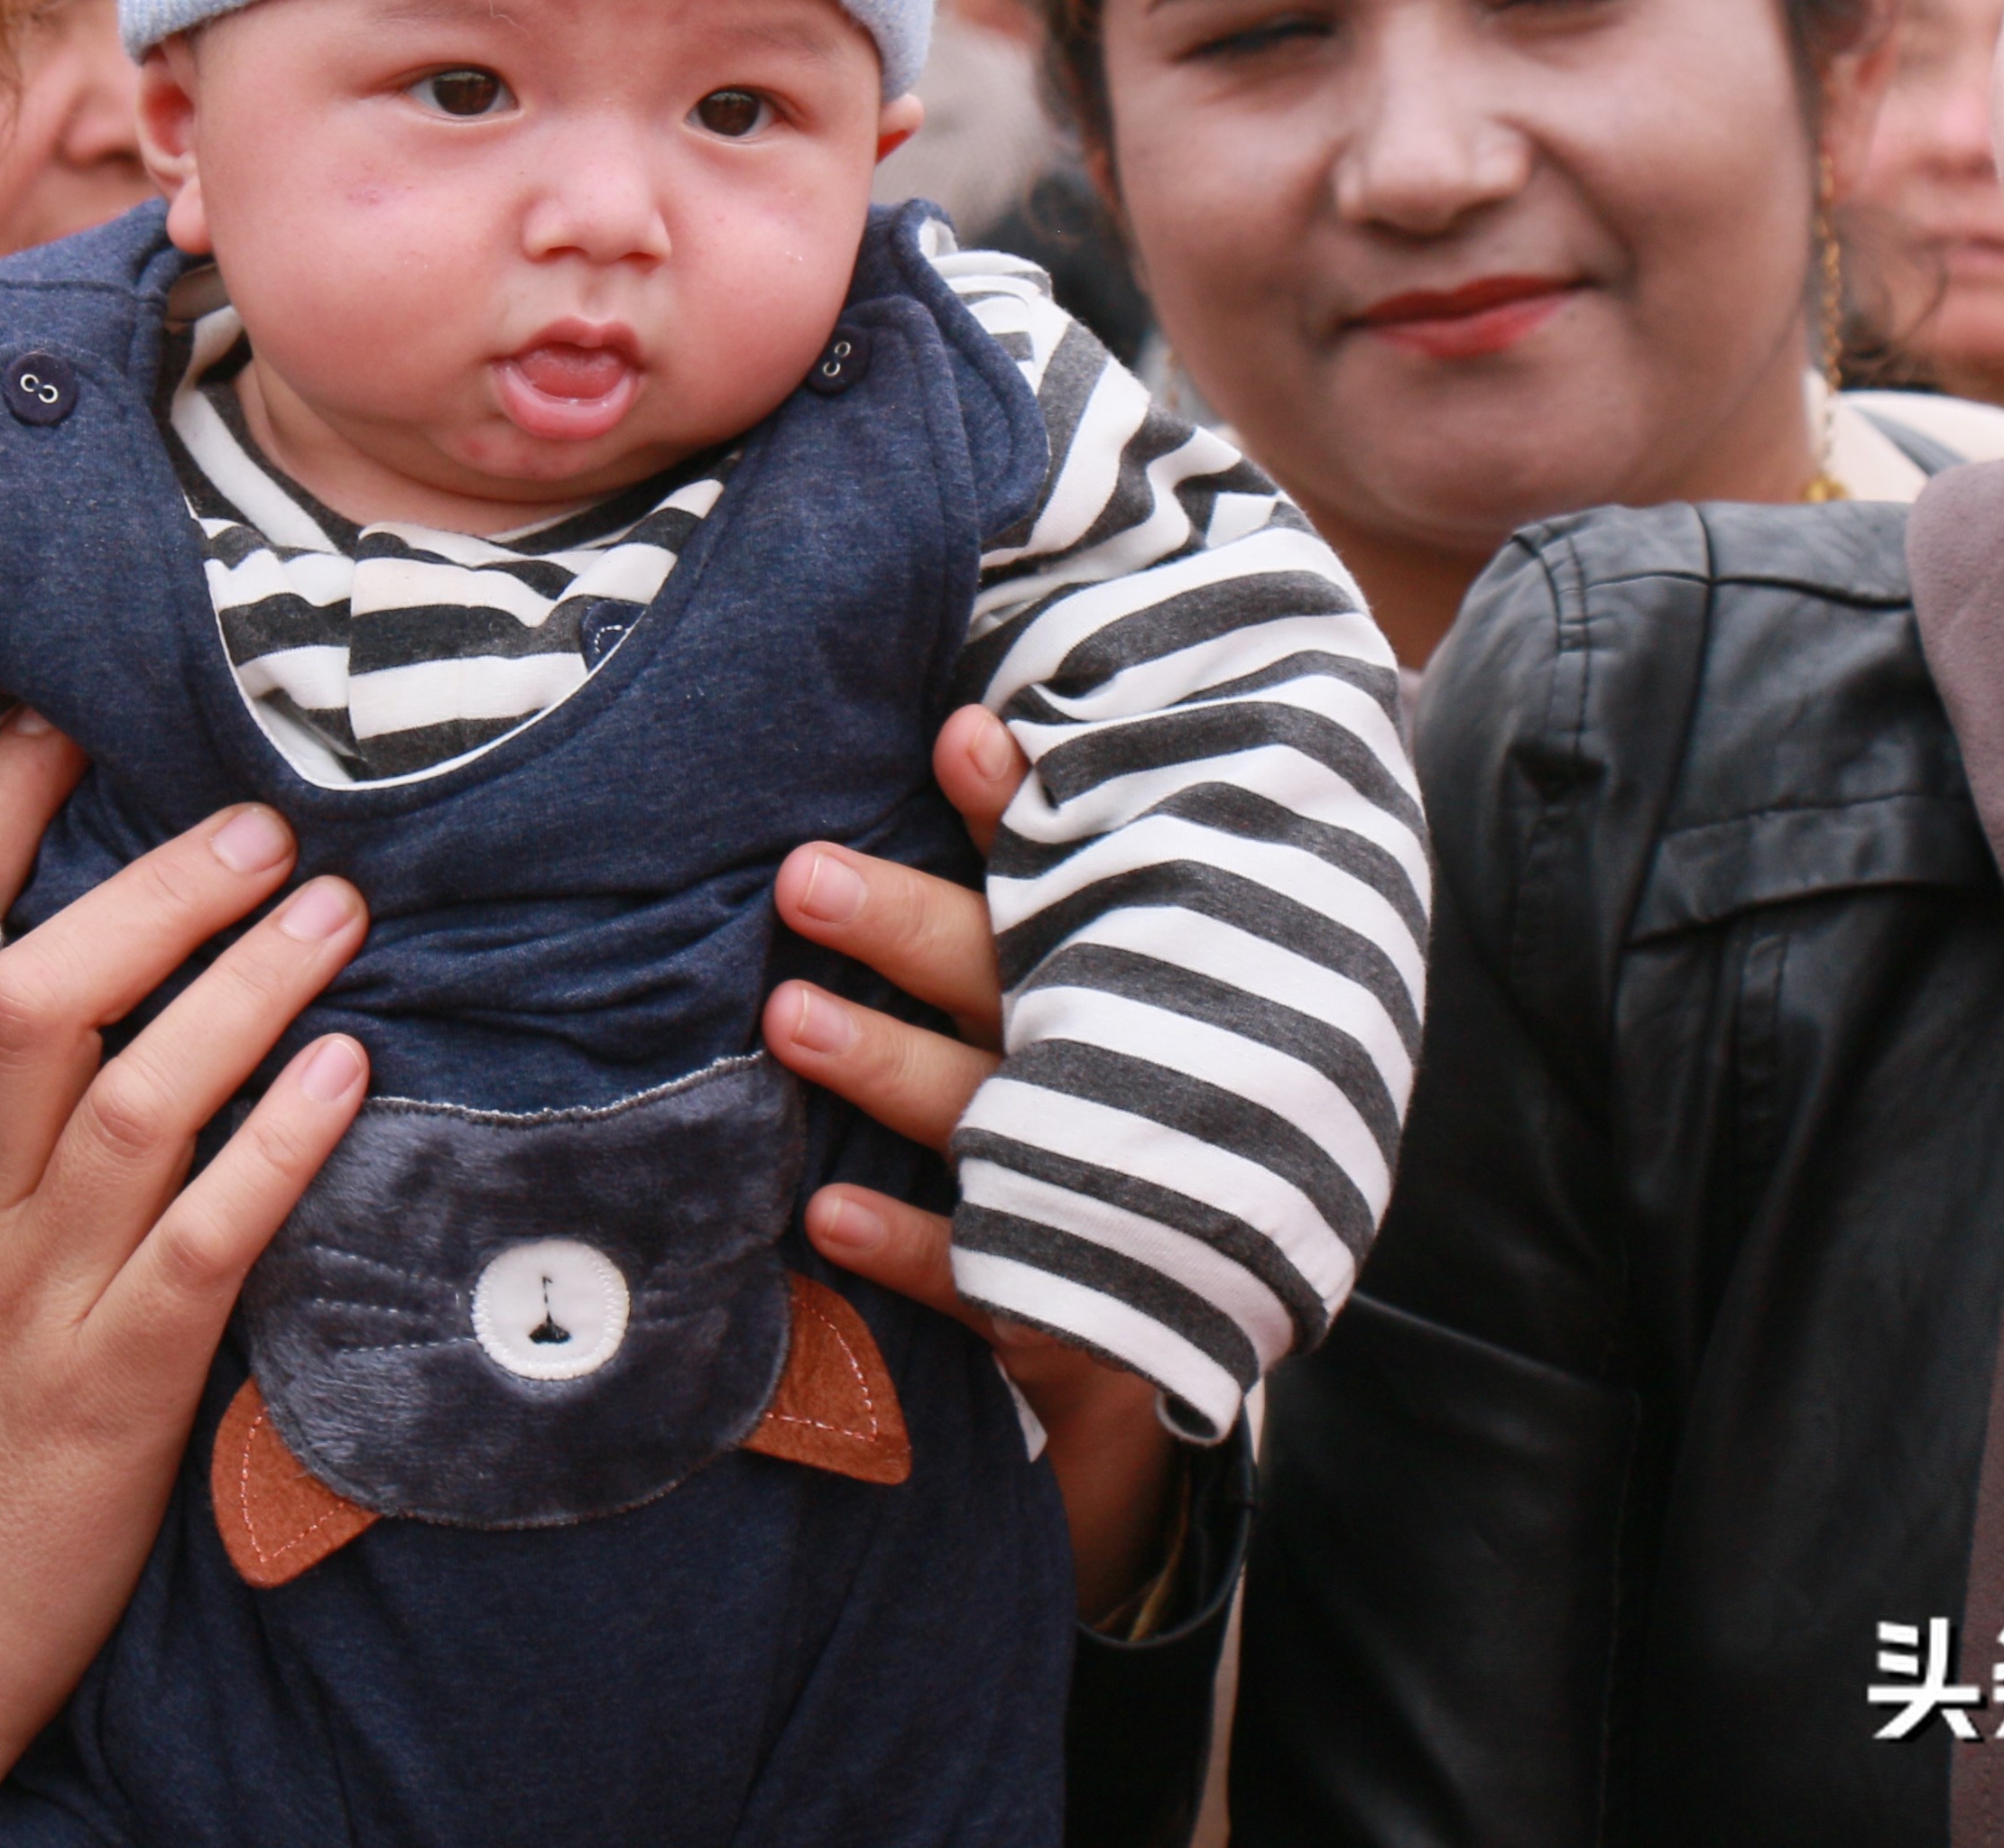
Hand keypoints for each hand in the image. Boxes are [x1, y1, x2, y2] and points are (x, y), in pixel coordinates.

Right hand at [0, 715, 370, 1847]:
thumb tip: (72, 970)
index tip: (64, 716)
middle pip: (33, 1002)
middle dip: (154, 896)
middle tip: (266, 819)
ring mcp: (32, 1297)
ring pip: (133, 1104)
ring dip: (243, 992)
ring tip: (339, 908)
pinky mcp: (113, 1388)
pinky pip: (200, 1244)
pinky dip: (276, 1149)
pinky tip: (344, 1076)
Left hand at [764, 705, 1192, 1621]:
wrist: (1215, 1275)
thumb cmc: (1116, 1059)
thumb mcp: (1095, 951)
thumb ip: (1032, 848)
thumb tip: (960, 717)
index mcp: (1113, 961)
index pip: (1063, 872)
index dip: (1013, 805)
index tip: (954, 736)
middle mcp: (1100, 1055)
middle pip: (997, 977)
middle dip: (904, 927)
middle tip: (802, 877)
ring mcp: (1081, 1171)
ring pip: (979, 1110)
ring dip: (885, 1068)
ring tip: (788, 1020)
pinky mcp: (1061, 1288)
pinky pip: (980, 1268)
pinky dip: (908, 1246)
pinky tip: (826, 1215)